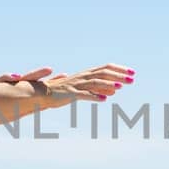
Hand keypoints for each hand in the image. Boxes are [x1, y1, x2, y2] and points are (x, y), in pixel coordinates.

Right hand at [0, 64, 134, 106]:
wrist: (35, 95)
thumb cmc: (56, 94)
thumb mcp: (78, 92)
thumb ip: (94, 91)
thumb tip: (109, 93)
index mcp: (84, 75)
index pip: (105, 69)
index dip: (119, 70)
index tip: (132, 73)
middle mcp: (80, 77)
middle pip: (103, 73)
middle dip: (119, 75)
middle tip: (133, 79)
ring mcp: (74, 85)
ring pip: (95, 83)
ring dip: (109, 84)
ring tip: (122, 87)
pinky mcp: (68, 95)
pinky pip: (82, 95)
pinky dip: (94, 96)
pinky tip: (104, 100)